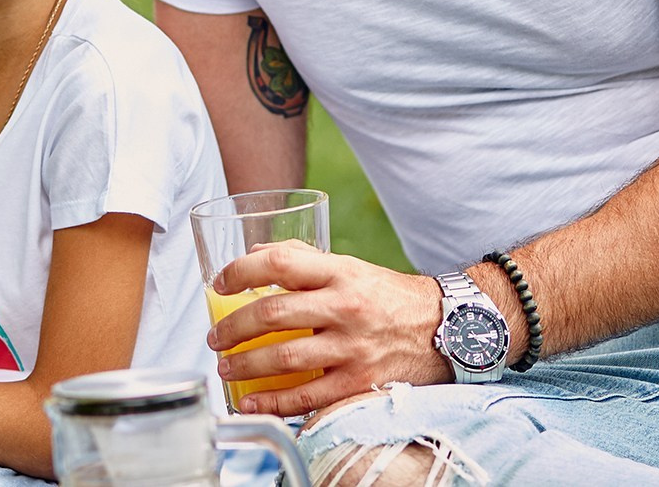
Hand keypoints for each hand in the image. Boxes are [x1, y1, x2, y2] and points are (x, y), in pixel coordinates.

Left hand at [206, 245, 447, 416]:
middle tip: (215, 337)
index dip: (240, 272)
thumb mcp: (349, 266)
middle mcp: (345, 307)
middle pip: (272, 313)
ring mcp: (352, 347)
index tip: (219, 284)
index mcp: (340, 272)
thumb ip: (303, 259)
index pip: (278, 263)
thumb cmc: (387, 296)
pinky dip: (273, 402)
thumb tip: (255, 256)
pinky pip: (307, 397)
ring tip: (226, 367)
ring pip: (284, 358)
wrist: (443, 329)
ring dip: (245, 365)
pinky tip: (252, 400)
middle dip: (233, 328)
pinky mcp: (359, 382)